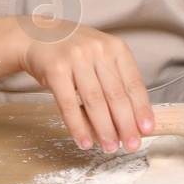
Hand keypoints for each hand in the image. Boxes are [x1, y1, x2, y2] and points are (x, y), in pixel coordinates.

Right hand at [17, 21, 153, 153]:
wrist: (36, 36)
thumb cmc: (73, 52)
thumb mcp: (99, 56)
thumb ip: (114, 80)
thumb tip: (131, 119)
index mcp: (115, 47)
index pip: (134, 82)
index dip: (142, 108)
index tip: (147, 129)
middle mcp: (98, 50)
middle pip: (116, 94)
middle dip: (126, 124)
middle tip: (132, 145)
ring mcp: (76, 58)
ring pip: (95, 101)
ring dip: (104, 129)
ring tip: (110, 147)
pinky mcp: (55, 69)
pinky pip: (69, 104)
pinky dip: (78, 126)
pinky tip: (85, 141)